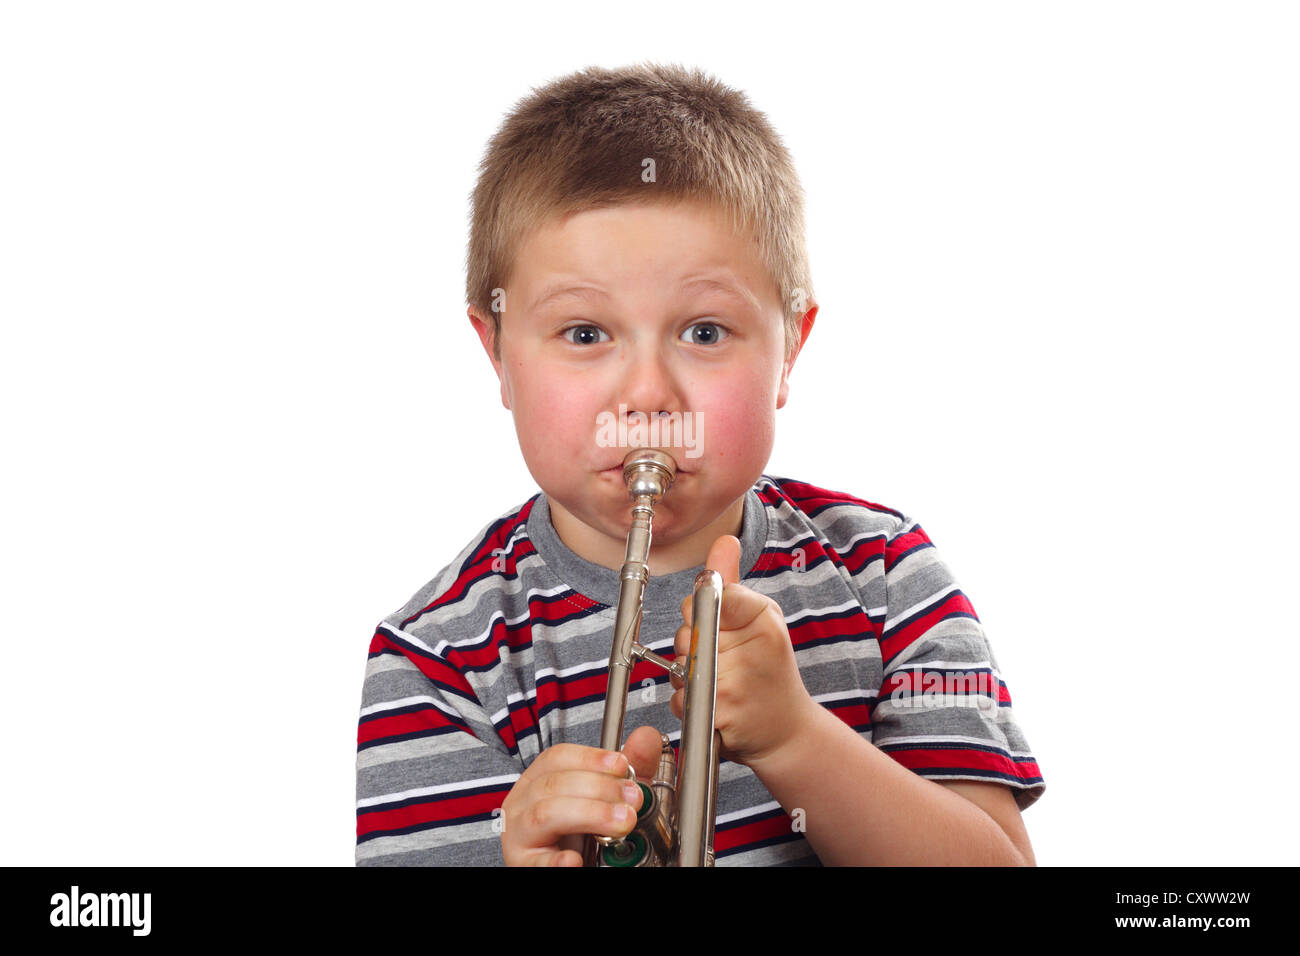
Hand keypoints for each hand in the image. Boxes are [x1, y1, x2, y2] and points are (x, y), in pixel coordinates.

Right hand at [499, 725, 662, 865]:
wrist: (569, 865)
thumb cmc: (578, 833)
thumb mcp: (605, 799)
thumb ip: (626, 772)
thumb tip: (646, 736)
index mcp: (538, 781)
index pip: (557, 758)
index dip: (591, 758)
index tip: (622, 765)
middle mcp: (522, 804)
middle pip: (553, 784)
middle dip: (599, 788)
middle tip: (632, 800)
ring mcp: (519, 836)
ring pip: (544, 815)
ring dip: (589, 815)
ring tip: (621, 823)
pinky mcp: (523, 864)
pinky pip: (537, 861)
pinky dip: (556, 860)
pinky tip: (575, 859)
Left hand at [672, 535, 818, 765]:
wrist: (786, 732)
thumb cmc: (769, 671)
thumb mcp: (761, 619)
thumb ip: (732, 584)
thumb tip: (724, 540)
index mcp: (761, 617)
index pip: (705, 594)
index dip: (703, 610)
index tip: (720, 624)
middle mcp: (748, 647)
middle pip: (686, 631)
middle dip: (694, 645)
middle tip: (725, 660)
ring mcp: (731, 682)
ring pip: (679, 665)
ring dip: (690, 676)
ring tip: (722, 683)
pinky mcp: (716, 714)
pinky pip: (679, 697)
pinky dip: (689, 703)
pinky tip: (716, 706)